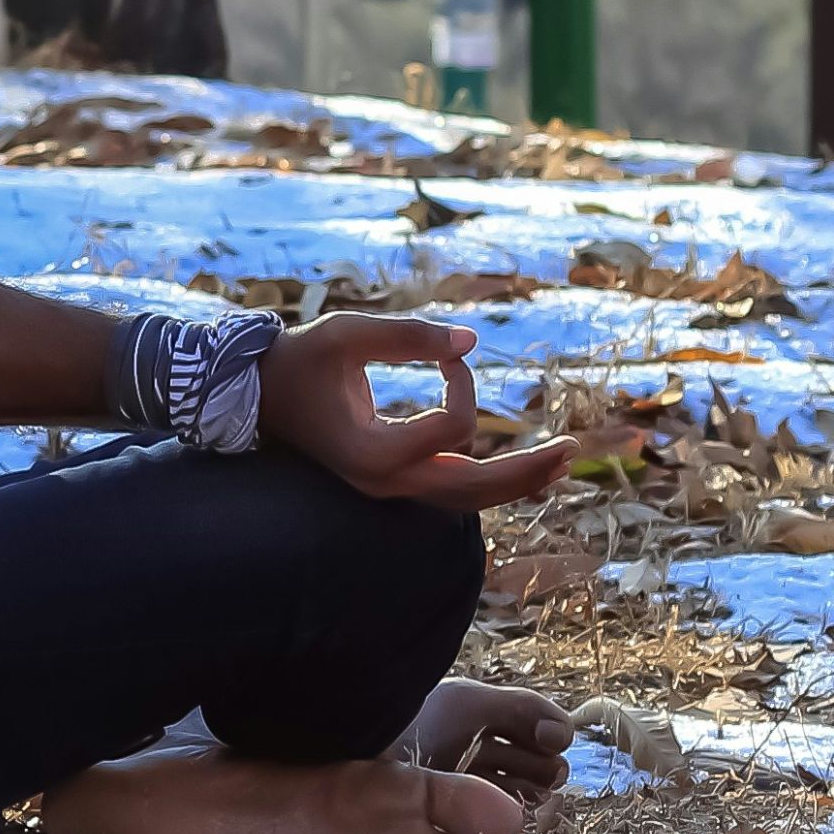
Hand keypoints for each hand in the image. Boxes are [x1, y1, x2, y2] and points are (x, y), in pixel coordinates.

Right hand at [253, 314, 574, 510]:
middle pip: (472, 489)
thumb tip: (472, 340)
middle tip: (573, 448)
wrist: (259, 395)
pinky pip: (452, 490)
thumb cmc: (300, 360)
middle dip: (525, 471)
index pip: (450, 427)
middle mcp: (385, 482)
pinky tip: (526, 470)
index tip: (450, 354)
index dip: (463, 382)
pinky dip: (491, 481)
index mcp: (372, 452)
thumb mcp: (348, 334)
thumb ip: (409, 336)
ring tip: (563, 462)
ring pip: (466, 498)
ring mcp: (389, 488)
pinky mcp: (393, 482)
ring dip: (516, 481)